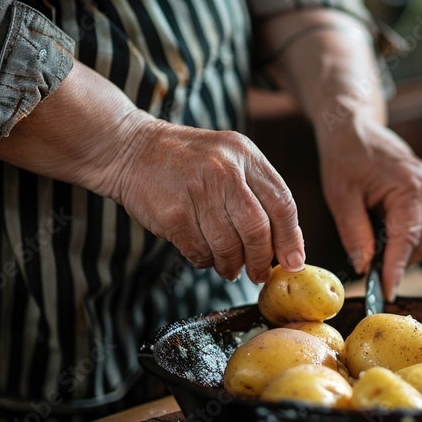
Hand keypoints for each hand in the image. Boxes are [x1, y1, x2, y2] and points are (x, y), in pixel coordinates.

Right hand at [0, 62, 304, 282]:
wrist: (128, 147)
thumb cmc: (186, 162)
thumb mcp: (228, 159)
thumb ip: (257, 193)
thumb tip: (287, 244)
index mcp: (246, 154)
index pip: (282, 203)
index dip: (290, 239)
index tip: (293, 262)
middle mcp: (225, 168)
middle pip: (258, 229)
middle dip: (261, 259)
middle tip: (258, 273)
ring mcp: (197, 188)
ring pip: (228, 244)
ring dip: (230, 264)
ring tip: (228, 268)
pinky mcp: (172, 210)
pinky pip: (198, 250)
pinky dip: (204, 261)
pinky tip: (203, 256)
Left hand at [319, 120, 421, 299]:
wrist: (354, 127)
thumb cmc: (345, 157)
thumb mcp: (341, 197)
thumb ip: (355, 234)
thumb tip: (364, 267)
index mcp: (409, 186)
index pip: (407, 239)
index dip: (397, 269)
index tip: (387, 293)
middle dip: (402, 263)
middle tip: (374, 277)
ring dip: (404, 252)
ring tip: (375, 253)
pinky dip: (406, 239)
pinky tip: (383, 237)